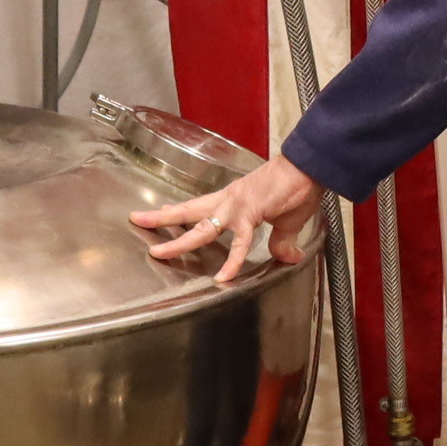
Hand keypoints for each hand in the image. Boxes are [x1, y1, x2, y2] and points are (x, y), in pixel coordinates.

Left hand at [131, 156, 326, 285]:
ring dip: (178, 242)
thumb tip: (287, 257)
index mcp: (232, 200)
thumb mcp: (286, 221)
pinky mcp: (252, 214)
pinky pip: (239, 243)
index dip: (176, 212)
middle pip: (188, 212)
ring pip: (201, 228)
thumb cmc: (298, 187)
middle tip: (136, 220)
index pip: (197, 207)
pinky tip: (222, 277)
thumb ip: (281, 241)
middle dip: (160, 219)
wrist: (310, 168)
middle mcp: (228, 201)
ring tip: (158, 253)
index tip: (155, 214)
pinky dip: (231, 262)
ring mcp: (237, 207)